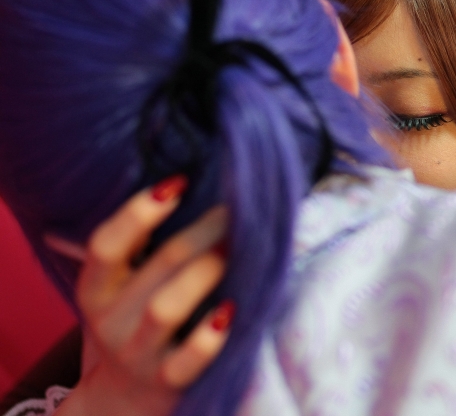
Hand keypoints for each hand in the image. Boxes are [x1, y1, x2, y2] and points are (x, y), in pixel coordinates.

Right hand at [55, 177, 230, 415]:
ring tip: (237, 252)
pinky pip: (189, 360)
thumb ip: (142, 246)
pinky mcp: (167, 382)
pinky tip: (232, 309)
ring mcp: (138, 353)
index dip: (141, 210)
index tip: (180, 182)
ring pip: (167, 308)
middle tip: (238, 211)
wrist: (125, 399)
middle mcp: (110, 320)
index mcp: (96, 288)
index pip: (106, 243)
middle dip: (204, 230)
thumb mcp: (124, 286)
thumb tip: (188, 184)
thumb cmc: (136, 320)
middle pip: (159, 264)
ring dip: (207, 273)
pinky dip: (211, 335)